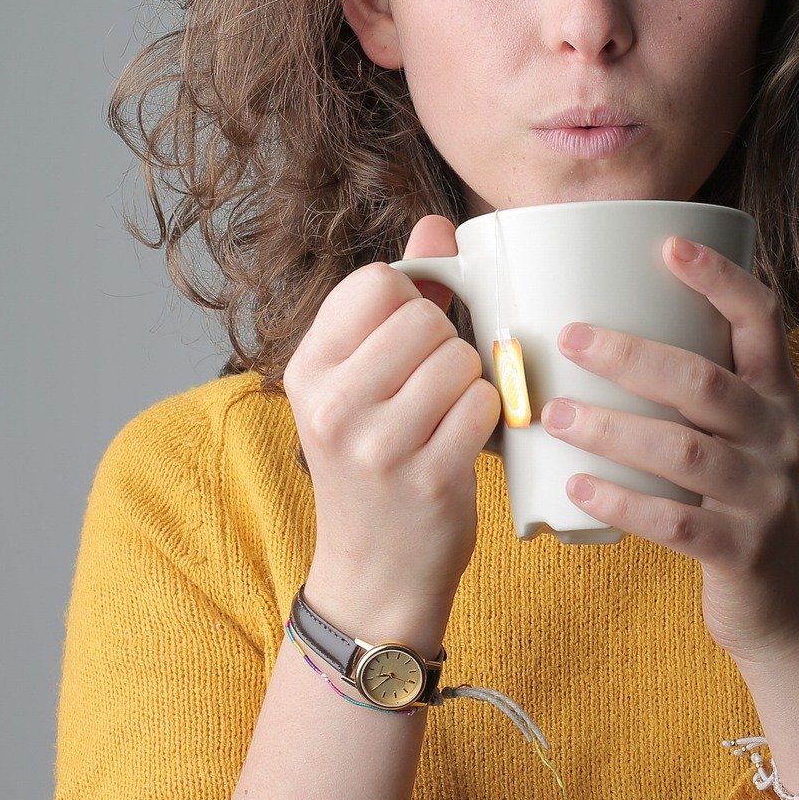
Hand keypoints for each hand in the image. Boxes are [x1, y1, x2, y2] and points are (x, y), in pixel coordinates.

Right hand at [284, 215, 502, 638]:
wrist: (374, 575)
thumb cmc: (376, 464)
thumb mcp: (363, 382)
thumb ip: (398, 299)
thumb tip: (436, 223)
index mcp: (308, 369)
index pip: (376, 282)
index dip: (412, 302)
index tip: (410, 341)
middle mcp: (332, 403)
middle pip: (424, 316)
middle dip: (445, 344)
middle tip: (430, 389)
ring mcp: (377, 444)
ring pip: (460, 358)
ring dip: (471, 382)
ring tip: (446, 416)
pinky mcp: (427, 477)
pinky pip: (486, 404)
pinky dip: (490, 417)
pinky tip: (465, 442)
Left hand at [542, 236, 798, 664]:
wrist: (792, 606)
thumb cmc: (740, 499)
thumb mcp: (740, 434)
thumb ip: (695, 388)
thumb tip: (600, 327)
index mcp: (777, 394)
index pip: (763, 320)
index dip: (720, 279)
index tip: (668, 245)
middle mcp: (779, 435)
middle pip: (706, 382)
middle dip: (632, 356)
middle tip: (569, 337)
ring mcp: (765, 495)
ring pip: (684, 452)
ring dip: (612, 430)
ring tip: (554, 415)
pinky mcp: (744, 551)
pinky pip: (677, 524)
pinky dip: (624, 503)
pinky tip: (578, 488)